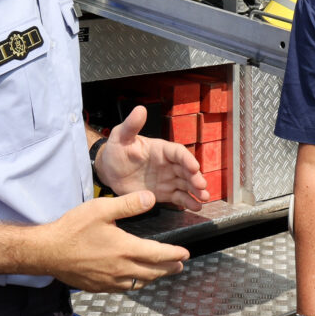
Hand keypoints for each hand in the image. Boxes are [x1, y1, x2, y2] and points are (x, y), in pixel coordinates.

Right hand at [41, 190, 188, 291]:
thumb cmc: (72, 229)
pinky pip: (124, 288)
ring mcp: (110, 280)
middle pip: (153, 272)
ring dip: (154, 277)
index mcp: (125, 249)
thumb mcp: (101, 209)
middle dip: (168, 268)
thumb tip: (150, 198)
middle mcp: (121, 269)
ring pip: (139, 282)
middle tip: (179, 265)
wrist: (48, 251)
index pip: (158, 255)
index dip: (174, 254)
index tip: (185, 253)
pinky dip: (136, 283)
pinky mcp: (99, 286)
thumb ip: (128, 204)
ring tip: (160, 272)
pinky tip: (134, 279)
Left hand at [95, 105, 210, 210]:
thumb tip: (140, 108)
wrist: (110, 171)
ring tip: (204, 198)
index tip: (194, 167)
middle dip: (196, 178)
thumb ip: (131, 125)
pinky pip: (179, 197)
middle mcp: (168, 164)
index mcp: (161, 149)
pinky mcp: (164, 193)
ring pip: (186, 184)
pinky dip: (188, 201)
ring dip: (196, 190)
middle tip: (202, 186)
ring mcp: (168, 179)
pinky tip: (196, 206)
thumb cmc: (116, 150)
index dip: (187, 159)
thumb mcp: (121, 136)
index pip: (178, 152)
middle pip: (186, 170)